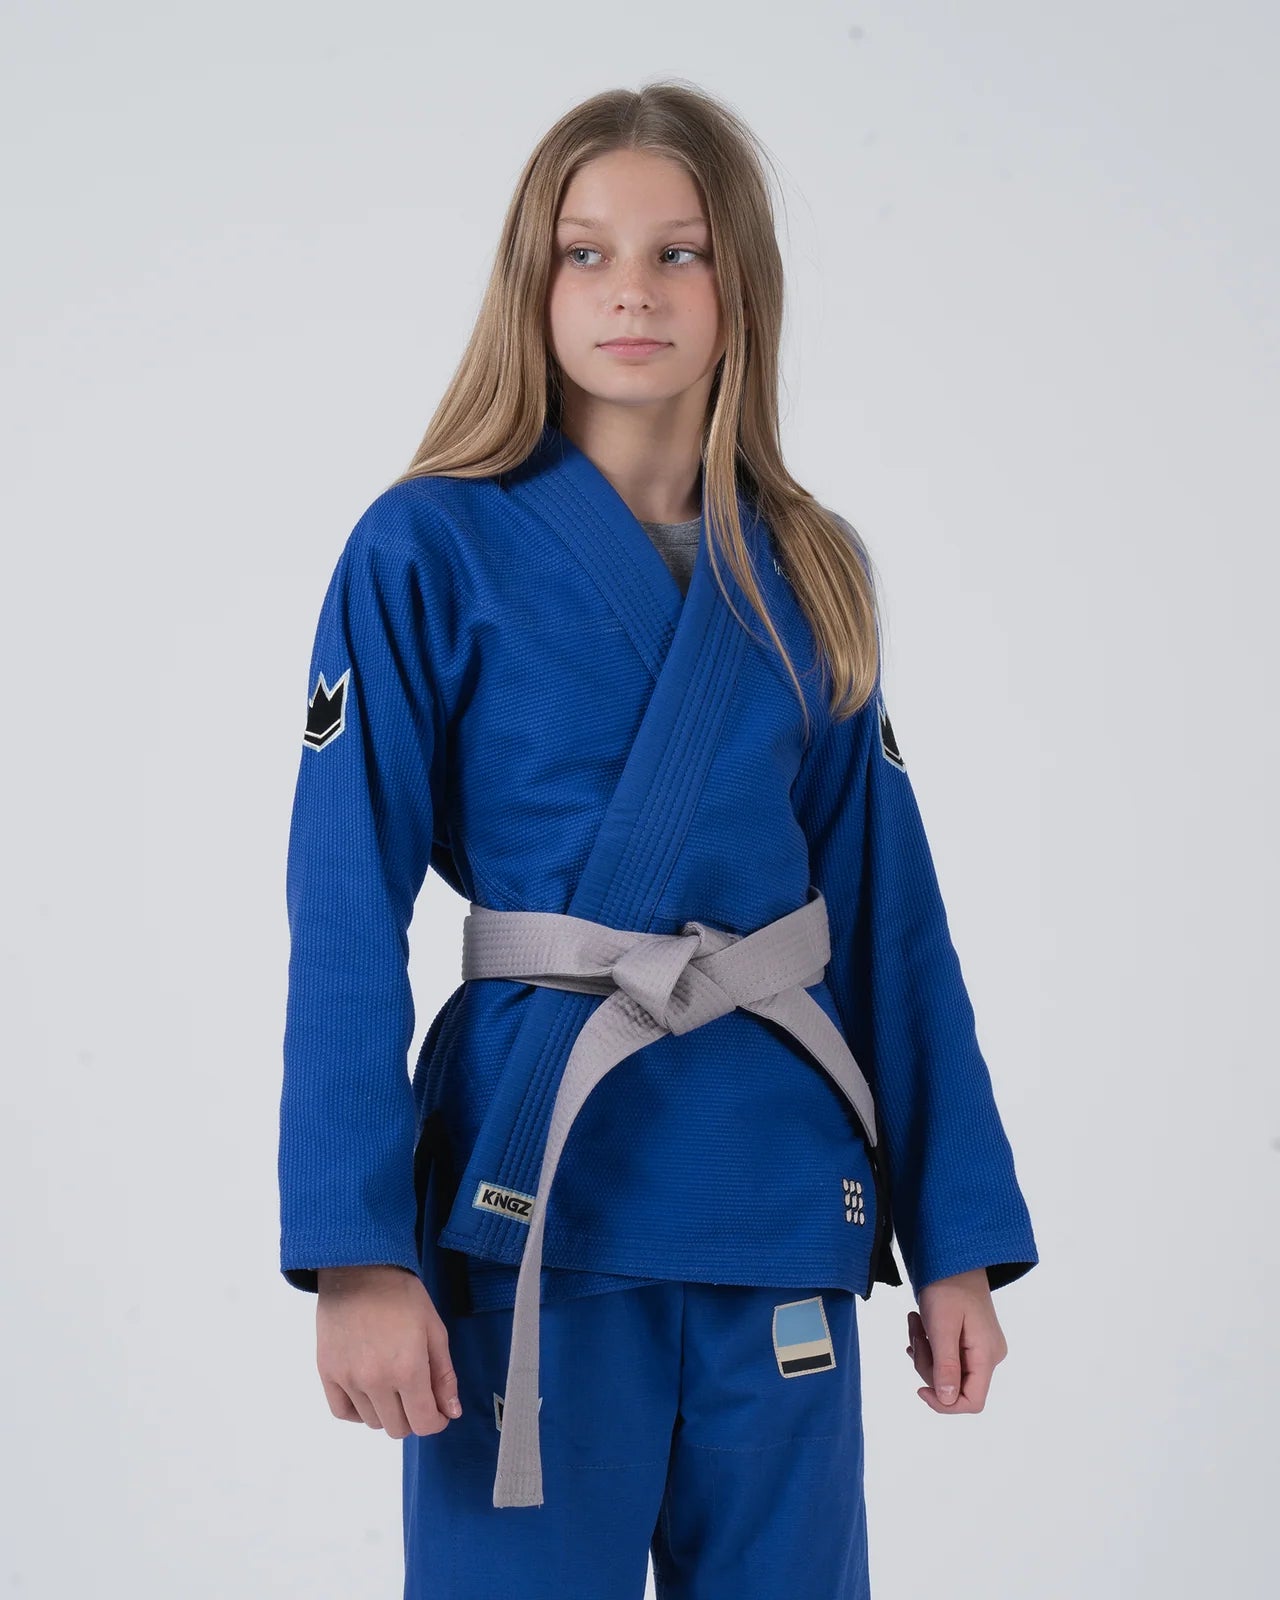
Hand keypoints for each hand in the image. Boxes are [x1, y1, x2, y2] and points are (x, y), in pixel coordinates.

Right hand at [315, 1264, 462, 1437]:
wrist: (359, 1270)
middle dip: (413, 1416)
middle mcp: (376, 1382)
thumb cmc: (403, 1295)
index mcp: (408, 1370)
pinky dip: (358, 1411)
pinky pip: (342, 1413)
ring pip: (372, 1422)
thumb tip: (451, 1412)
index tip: (438, 1409)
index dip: (436, 1421)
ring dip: (386, 1411)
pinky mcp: (327, 1374)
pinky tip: (368, 1392)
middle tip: (415, 1391)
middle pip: (397, 1428)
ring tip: (390, 1382)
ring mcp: (348, 1380)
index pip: (424, 1423)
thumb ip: (444, 1375)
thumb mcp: (434, 1330)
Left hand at [905, 1267, 1007, 1412]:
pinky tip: (919, 1325)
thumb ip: (945, 1365)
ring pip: (945, 1370)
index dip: (945, 1403)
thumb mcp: (942, 1325)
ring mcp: (980, 1349)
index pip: (972, 1401)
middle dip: (927, 1364)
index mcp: (987, 1356)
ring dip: (925, 1350)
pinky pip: (946, 1356)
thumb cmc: (948, 1286)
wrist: (954, 1257)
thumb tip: (946, 1400)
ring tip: (916, 1322)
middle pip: (953, 1385)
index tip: (919, 1388)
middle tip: (916, 1334)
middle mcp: (988, 1356)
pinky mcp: (969, 1341)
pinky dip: (929, 1345)